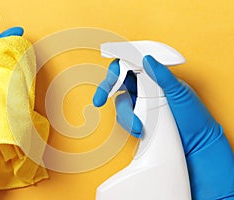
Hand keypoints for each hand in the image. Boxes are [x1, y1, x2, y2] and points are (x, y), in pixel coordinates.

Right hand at [93, 55, 233, 198]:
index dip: (118, 67)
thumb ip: (162, 75)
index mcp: (154, 76)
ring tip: (140, 125)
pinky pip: (124, 118)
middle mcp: (144, 88)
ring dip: (126, 115)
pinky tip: (140, 129)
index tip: (112, 75)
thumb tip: (147, 59)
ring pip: (120, 103)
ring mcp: (140, 104)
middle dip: (106, 89)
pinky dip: (129, 124)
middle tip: (99, 100)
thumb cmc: (193, 115)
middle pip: (118, 82)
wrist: (196, 143)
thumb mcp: (179, 92)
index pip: (131, 65)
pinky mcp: (137, 119)